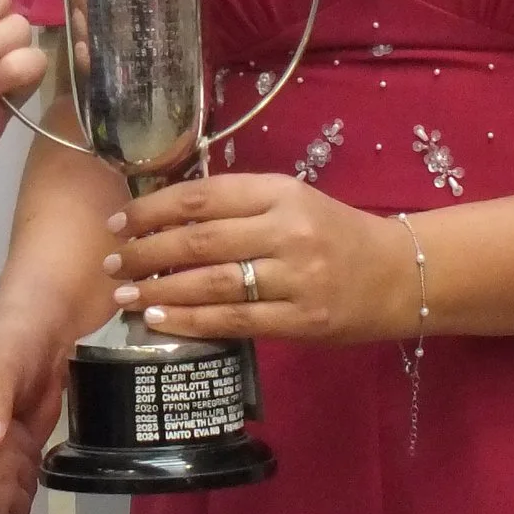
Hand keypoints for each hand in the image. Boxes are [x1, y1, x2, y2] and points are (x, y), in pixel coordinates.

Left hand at [104, 173, 414, 345]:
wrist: (402, 274)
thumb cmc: (334, 234)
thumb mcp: (291, 202)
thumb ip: (238, 206)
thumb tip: (166, 218)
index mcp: (280, 192)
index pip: (202, 196)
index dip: (152, 210)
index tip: (119, 223)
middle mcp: (286, 230)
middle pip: (200, 241)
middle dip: (146, 253)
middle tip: (112, 263)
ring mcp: (296, 278)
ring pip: (212, 283)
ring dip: (159, 290)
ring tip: (125, 295)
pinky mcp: (302, 320)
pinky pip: (235, 321)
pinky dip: (191, 321)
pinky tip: (160, 320)